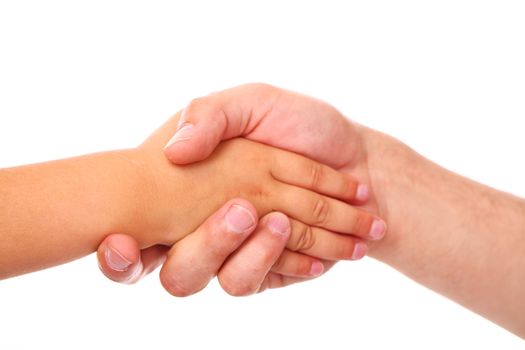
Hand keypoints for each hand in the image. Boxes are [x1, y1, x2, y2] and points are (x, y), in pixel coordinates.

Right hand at [99, 84, 384, 293]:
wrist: (358, 158)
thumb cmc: (303, 125)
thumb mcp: (254, 103)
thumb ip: (208, 117)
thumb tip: (174, 152)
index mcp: (186, 185)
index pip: (132, 228)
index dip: (118, 250)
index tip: (119, 243)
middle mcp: (201, 225)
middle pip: (175, 267)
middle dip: (204, 246)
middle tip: (242, 209)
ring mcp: (233, 251)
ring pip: (216, 279)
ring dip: (249, 252)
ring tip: (283, 220)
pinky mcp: (266, 269)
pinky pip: (257, 281)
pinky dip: (281, 263)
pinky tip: (312, 251)